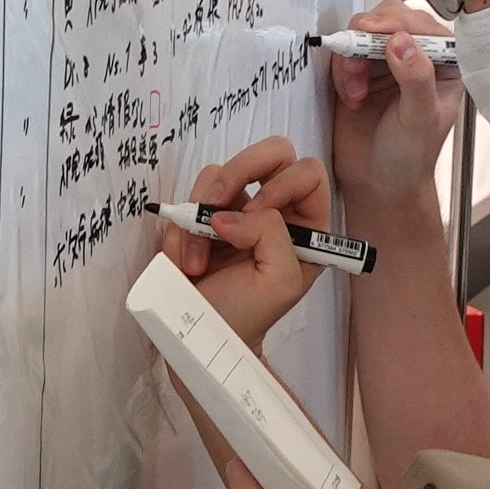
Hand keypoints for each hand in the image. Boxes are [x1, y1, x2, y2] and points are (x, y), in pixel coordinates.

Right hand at [165, 138, 339, 348]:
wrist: (202, 337)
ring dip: (201, 216)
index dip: (283, 182)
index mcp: (306, 225)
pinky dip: (181, 231)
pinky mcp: (201, 216)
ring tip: (197, 263)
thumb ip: (270, 235)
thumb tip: (227, 215)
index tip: (258, 210)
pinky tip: (187, 263)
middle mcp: (274, 209)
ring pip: (219, 174)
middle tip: (218, 206)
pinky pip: (188, 199)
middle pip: (271, 152)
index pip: (308, 172)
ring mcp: (235, 209)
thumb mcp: (280, 282)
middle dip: (239, 171)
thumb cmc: (249, 315)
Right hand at [323, 2, 466, 233]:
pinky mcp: (360, 71)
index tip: (376, 31)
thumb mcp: (420, 119)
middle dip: (370, 34)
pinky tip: (352, 96)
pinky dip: (342, 69)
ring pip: (364, 31)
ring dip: (353, 55)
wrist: (378, 184)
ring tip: (356, 89)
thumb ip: (416, 78)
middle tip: (356, 54)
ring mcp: (386, 62)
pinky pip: (346, 52)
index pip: (424, 26)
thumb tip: (402, 42)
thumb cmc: (410, 158)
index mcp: (445, 64)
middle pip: (392, 19)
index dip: (399, 23)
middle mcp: (417, 57)